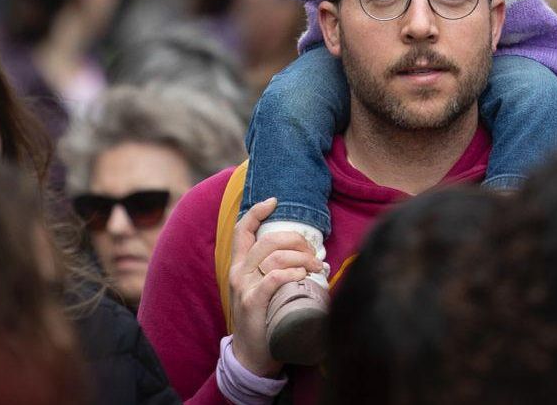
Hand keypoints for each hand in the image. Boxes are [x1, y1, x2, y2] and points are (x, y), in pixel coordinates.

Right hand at [226, 198, 324, 377]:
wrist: (251, 356)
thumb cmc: (263, 319)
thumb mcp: (261, 289)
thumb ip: (273, 270)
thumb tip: (307, 255)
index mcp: (239, 266)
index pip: (242, 230)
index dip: (257, 211)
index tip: (274, 201)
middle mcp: (238, 273)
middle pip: (268, 240)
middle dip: (297, 240)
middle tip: (314, 253)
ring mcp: (244, 287)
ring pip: (274, 256)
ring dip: (302, 258)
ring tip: (318, 268)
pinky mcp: (252, 303)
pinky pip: (274, 278)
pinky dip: (292, 273)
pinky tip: (303, 276)